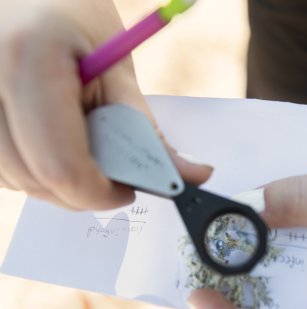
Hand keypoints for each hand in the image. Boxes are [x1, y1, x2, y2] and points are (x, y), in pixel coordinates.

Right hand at [0, 0, 211, 209]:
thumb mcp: (117, 69)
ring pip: (18, 180)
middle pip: (37, 179)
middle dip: (83, 191)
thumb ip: (148, 131)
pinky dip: (36, 170)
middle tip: (111, 177)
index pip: (63, 166)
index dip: (100, 193)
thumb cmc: (75, 20)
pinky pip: (4, 168)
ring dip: (60, 182)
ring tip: (83, 152)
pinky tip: (56, 144)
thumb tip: (190, 175)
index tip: (125, 191)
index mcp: (30, 62)